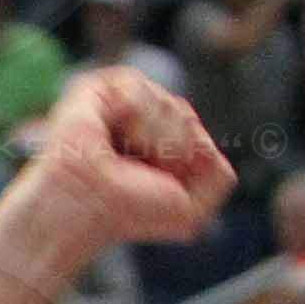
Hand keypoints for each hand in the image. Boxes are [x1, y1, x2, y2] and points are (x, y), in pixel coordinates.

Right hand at [14, 67, 232, 251]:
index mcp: (153, 140)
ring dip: (153, 139)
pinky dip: (133, 122)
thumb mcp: (191, 211)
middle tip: (141, 173)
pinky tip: (111, 139)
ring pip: (165, 103)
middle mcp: (135, 117)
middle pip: (183, 114)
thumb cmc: (126, 214)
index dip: (186, 155)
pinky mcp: (94, 88)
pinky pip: (138, 92)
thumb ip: (220, 179)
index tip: (160, 182)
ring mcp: (114, 101)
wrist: (84, 211)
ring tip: (124, 159)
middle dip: (173, 148)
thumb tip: (210, 147)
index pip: (190, 127)